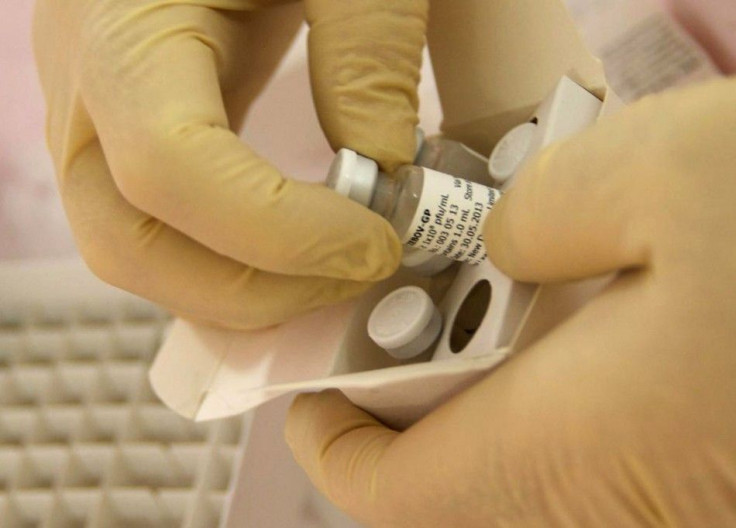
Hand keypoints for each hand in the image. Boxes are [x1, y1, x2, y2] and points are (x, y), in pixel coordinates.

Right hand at [33, 0, 427, 328]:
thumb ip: (369, 51)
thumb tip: (383, 172)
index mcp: (129, 25)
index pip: (172, 167)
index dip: (279, 232)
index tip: (376, 242)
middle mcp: (86, 84)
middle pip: (128, 242)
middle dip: (255, 287)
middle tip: (359, 270)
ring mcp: (92, 116)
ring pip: (134, 252)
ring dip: (239, 287)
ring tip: (334, 267)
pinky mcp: (121, 135)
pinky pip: (155, 231)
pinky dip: (227, 263)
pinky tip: (295, 249)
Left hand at [285, 78, 735, 525]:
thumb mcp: (665, 171)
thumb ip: (540, 210)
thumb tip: (502, 243)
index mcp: (574, 437)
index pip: (395, 493)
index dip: (333, 443)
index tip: (316, 387)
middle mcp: (615, 499)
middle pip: (454, 484)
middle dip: (411, 404)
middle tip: (418, 316)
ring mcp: (666, 495)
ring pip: (525, 474)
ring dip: (489, 399)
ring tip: (507, 304)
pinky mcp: (702, 472)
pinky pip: (594, 460)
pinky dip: (559, 402)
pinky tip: (591, 322)